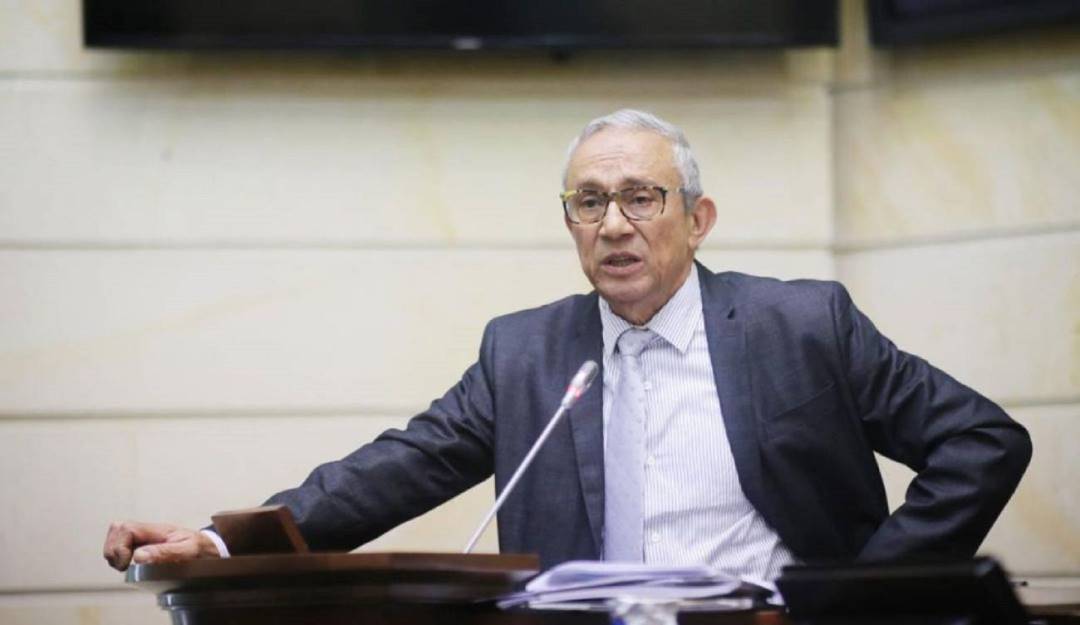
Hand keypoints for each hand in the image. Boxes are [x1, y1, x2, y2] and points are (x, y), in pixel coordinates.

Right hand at [103, 521, 220, 570]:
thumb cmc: (201, 549)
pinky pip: (122, 546)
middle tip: (125, 565)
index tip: (127, 562)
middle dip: (114, 550)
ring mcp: (144, 538)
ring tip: (126, 565)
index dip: (120, 546)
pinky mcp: (143, 546)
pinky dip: (119, 557)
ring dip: (115, 554)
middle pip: (117, 530)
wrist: (209, 551)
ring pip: (116, 538)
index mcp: (158, 530)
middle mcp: (148, 532)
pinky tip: (129, 565)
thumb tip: (139, 556)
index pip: (126, 528)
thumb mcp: (188, 551)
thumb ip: (165, 553)